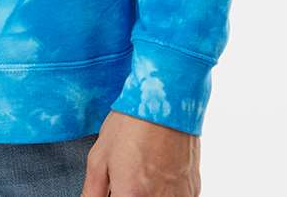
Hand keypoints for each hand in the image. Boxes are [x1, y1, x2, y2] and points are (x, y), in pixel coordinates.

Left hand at [80, 110, 200, 195]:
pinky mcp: (194, 190)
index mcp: (131, 196)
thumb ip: (92, 191)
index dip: (115, 196)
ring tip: (143, 173)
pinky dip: (165, 191)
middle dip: (130, 193)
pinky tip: (159, 173)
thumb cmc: (133, 123)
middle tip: (127, 179)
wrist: (167, 99)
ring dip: (147, 193)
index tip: (114, 189)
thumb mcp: (100, 156)